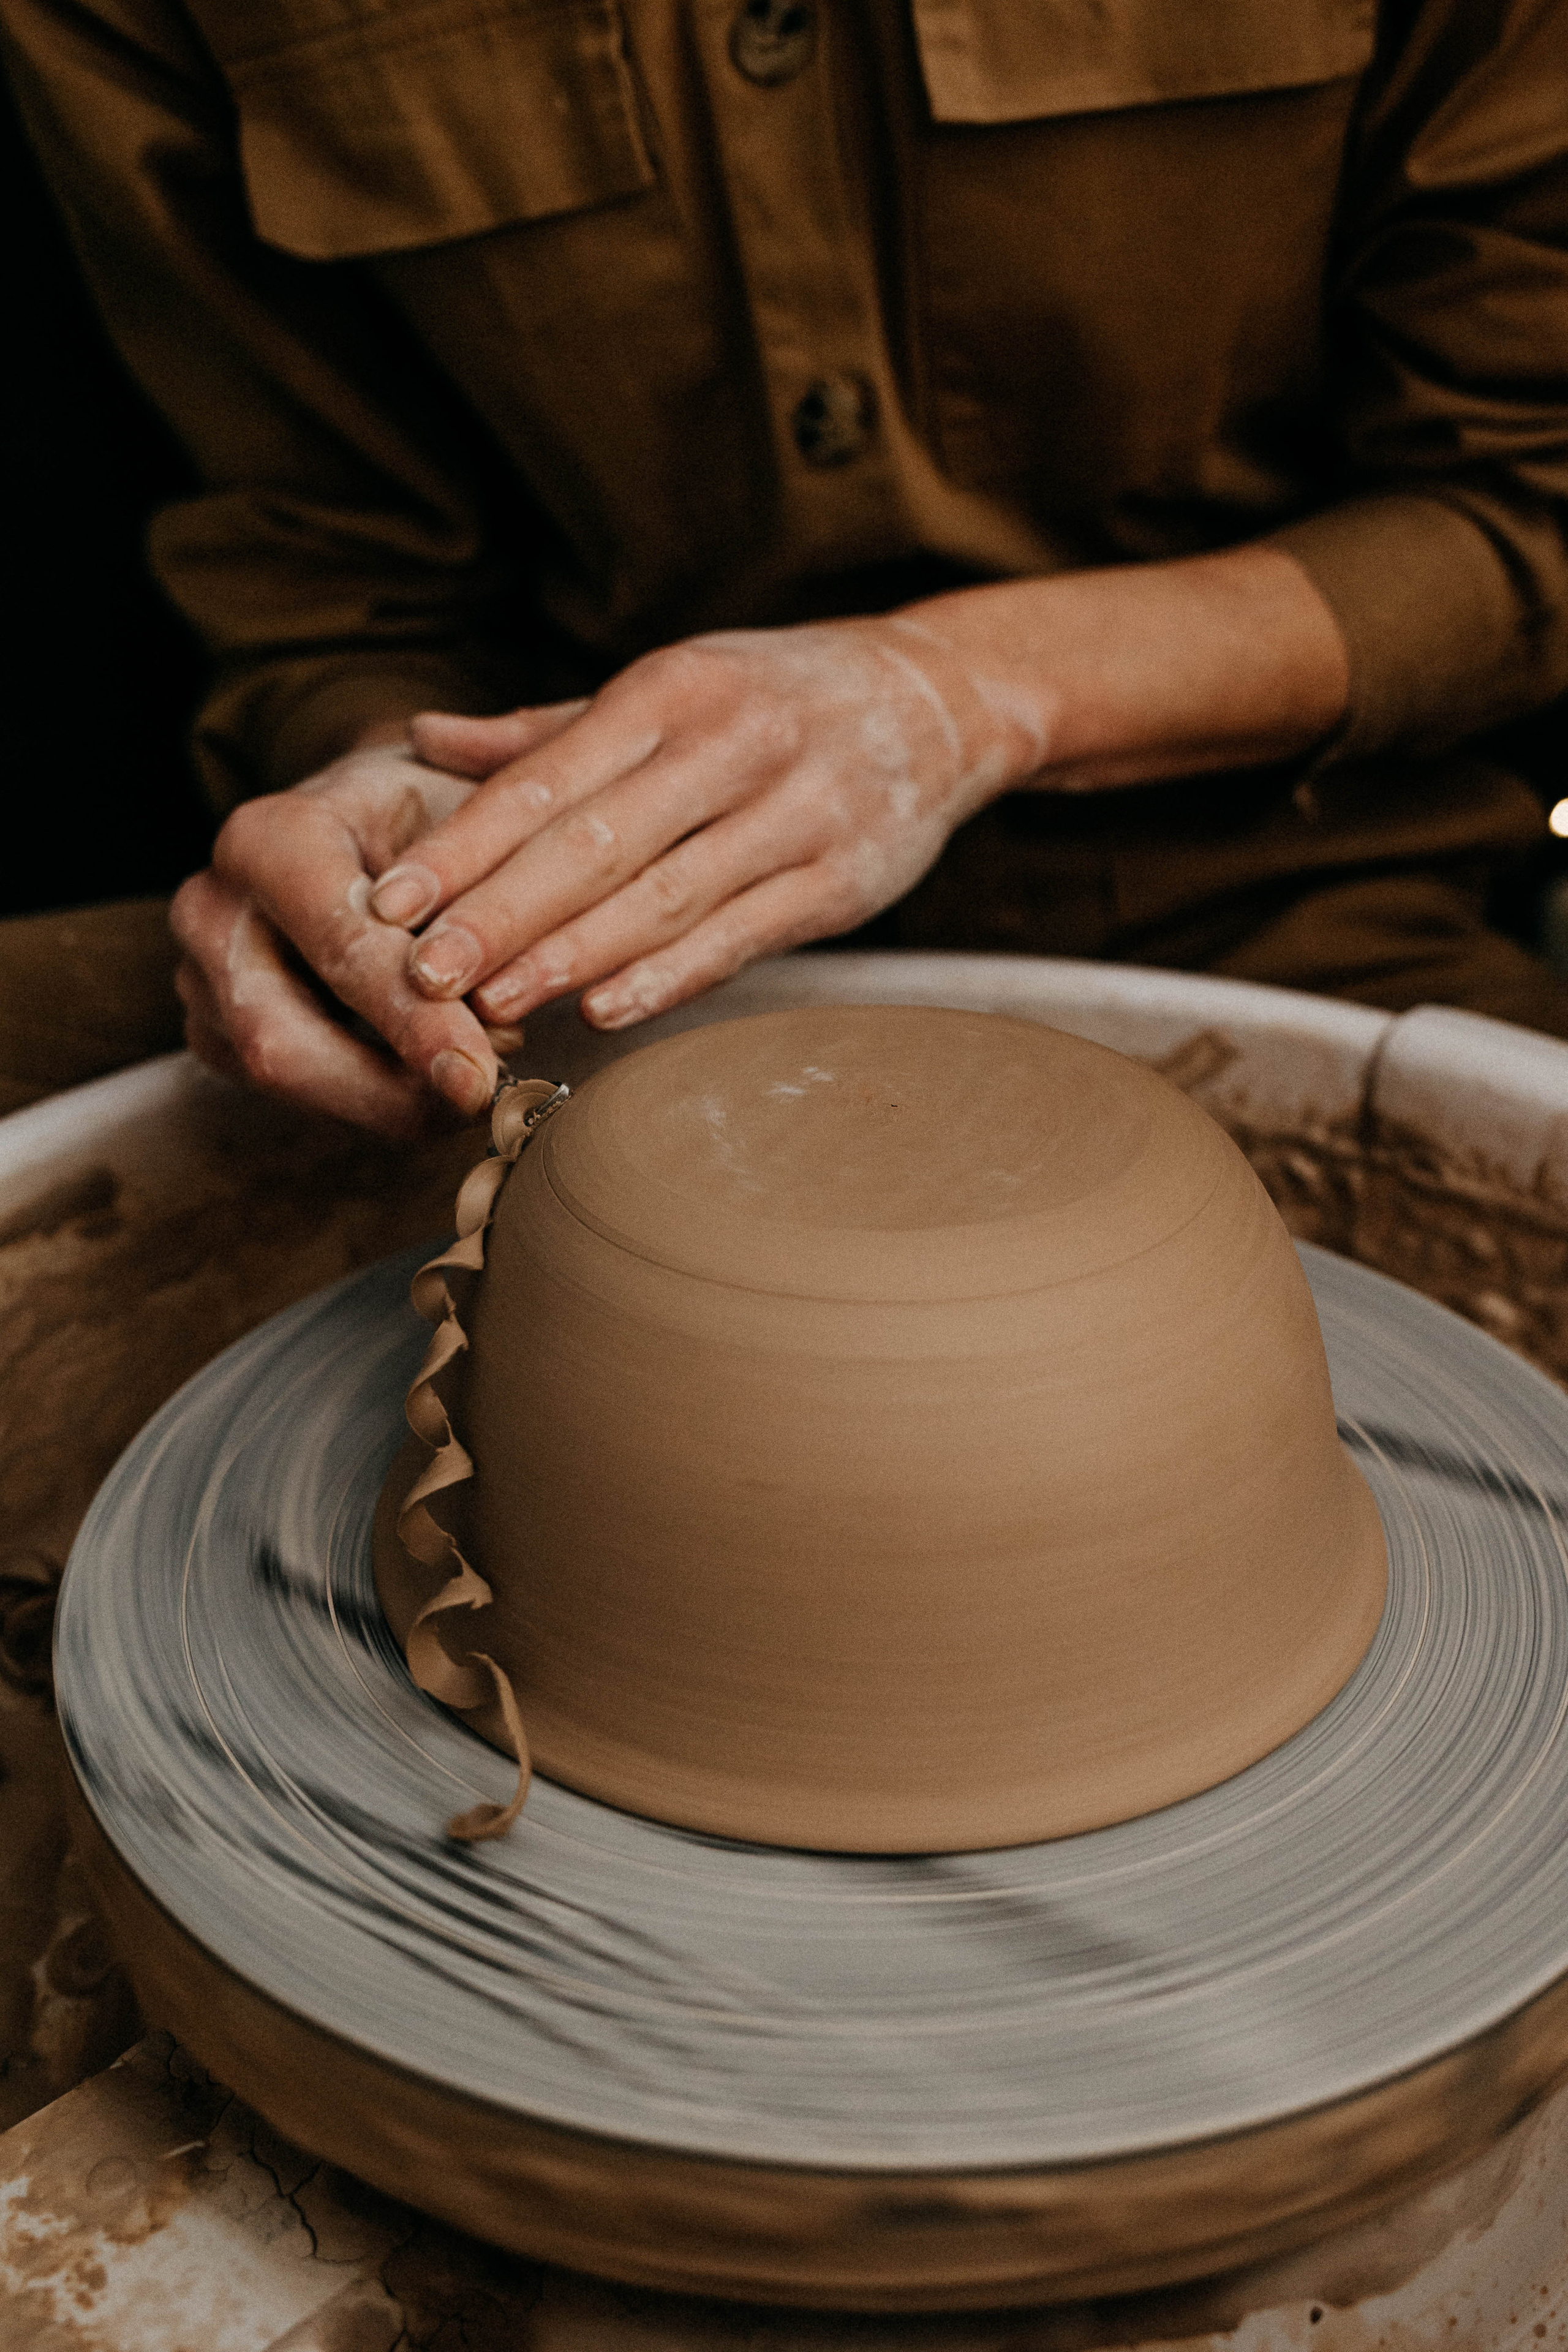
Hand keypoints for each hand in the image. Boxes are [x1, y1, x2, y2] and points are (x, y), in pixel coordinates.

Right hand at [170, 723, 572, 1133]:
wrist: (376, 818)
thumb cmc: (434, 819)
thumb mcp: (471, 829)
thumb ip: (482, 914)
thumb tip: (497, 1027)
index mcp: (270, 838)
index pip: (339, 946)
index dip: (412, 1021)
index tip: (478, 1076)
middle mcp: (213, 905)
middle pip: (279, 1037)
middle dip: (386, 1089)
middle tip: (479, 1106)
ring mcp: (200, 973)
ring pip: (280, 1075)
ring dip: (384, 1100)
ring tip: (472, 1086)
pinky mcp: (213, 1029)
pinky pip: (286, 1091)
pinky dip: (367, 1098)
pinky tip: (428, 1082)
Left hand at [368, 618, 1044, 1033]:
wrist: (940, 699)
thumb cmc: (773, 698)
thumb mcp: (670, 686)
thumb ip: (549, 730)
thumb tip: (425, 738)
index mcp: (673, 688)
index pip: (548, 777)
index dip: (465, 845)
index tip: (390, 901)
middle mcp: (732, 744)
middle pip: (596, 842)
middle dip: (501, 914)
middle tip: (422, 974)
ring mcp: (795, 814)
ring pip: (664, 897)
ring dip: (572, 957)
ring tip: (493, 1003)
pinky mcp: (842, 882)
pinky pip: (741, 937)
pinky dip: (669, 976)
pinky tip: (604, 1010)